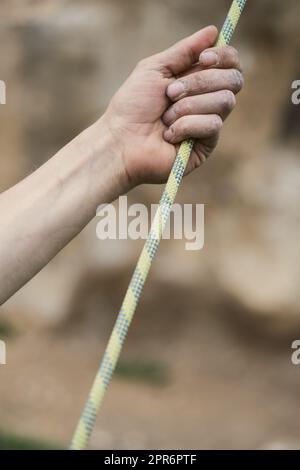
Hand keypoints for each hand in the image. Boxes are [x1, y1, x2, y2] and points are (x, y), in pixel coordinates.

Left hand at [103, 26, 242, 188]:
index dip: (224, 56)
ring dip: (188, 106)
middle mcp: (207, 101)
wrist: (121, 141)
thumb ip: (184, 50)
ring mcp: (208, 124)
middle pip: (233, 80)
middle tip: (170, 92)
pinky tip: (169, 135)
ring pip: (224, 101)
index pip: (230, 64)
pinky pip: (213, 125)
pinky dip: (186, 125)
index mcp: (197, 81)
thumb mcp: (155, 69)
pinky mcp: (206, 145)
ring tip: (165, 117)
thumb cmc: (132, 106)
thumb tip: (214, 31)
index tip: (204, 58)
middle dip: (200, 82)